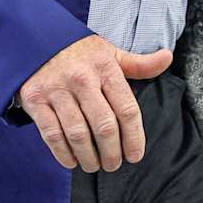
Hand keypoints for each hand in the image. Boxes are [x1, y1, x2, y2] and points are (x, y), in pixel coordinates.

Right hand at [18, 34, 172, 172]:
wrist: (35, 37)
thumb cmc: (79, 51)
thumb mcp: (109, 52)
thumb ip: (138, 64)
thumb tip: (167, 58)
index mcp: (105, 67)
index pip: (127, 109)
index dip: (134, 138)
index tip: (135, 156)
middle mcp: (82, 78)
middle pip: (104, 126)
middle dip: (112, 153)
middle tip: (113, 165)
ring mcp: (57, 89)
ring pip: (78, 134)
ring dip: (89, 157)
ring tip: (94, 165)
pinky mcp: (35, 99)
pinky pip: (52, 134)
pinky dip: (63, 153)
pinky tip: (71, 161)